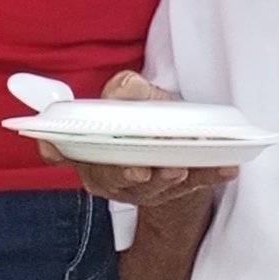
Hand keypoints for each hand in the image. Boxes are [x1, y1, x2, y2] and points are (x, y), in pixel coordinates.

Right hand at [58, 69, 217, 215]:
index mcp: (89, 151)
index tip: (52, 142)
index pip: (61, 152)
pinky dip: (210, 177)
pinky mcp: (178, 190)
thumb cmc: (144, 118)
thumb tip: (126, 89)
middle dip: (123, 175)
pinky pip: (194, 186)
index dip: (53, 149)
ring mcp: (143, 188)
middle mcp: (109, 175)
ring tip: (179, 169)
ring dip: (165, 181)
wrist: (174, 143)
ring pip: (149, 190)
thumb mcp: (134, 96)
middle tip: (138, 169)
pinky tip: (227, 169)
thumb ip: (127, 90)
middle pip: (108, 179)